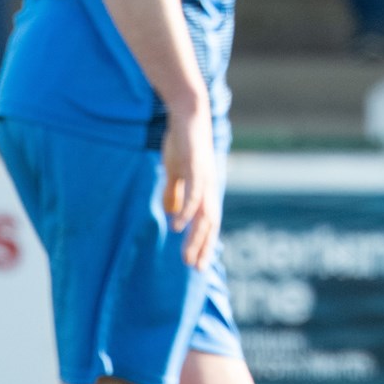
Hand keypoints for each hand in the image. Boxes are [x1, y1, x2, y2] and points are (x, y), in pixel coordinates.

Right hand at [161, 100, 218, 269]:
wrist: (187, 115)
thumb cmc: (182, 143)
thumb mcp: (176, 173)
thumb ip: (175, 193)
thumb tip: (173, 215)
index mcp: (205, 190)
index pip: (208, 222)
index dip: (204, 243)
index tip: (197, 264)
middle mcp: (210, 188)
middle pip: (210, 224)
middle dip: (202, 247)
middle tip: (194, 268)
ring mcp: (205, 179)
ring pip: (204, 215)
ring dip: (196, 237)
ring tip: (187, 257)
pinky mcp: (197, 168)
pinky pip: (193, 195)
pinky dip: (187, 212)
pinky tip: (179, 226)